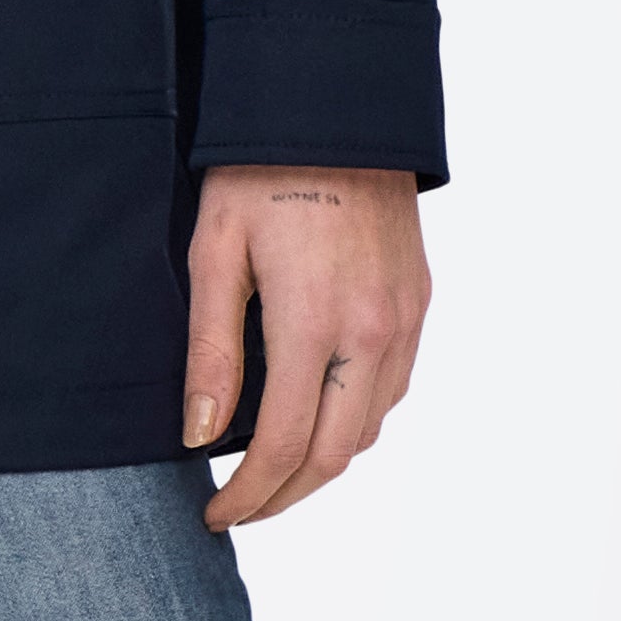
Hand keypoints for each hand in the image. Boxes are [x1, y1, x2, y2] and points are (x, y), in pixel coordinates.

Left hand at [183, 166, 429, 529]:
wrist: (336, 104)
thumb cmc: (260, 170)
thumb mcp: (215, 253)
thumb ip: (211, 351)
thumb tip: (200, 436)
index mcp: (316, 322)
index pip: (284, 446)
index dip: (247, 496)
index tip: (213, 515)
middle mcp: (374, 330)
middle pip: (335, 456)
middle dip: (286, 497)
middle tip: (240, 508)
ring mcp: (405, 317)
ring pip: (370, 427)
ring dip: (322, 462)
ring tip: (272, 469)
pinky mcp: (419, 301)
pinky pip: (393, 387)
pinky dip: (355, 419)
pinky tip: (317, 413)